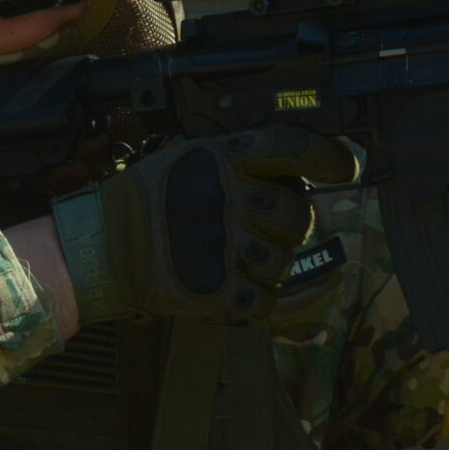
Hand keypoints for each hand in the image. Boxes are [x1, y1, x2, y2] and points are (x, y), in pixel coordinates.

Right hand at [53, 126, 357, 322]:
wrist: (103, 247)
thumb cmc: (149, 199)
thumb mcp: (191, 156)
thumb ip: (239, 158)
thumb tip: (295, 168)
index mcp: (224, 159)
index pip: (291, 147)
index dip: (326, 156)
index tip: (344, 166)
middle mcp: (230, 199)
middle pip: (299, 215)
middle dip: (291, 225)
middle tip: (269, 228)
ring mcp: (225, 247)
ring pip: (284, 261)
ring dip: (271, 264)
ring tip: (241, 259)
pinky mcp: (217, 291)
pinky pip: (266, 302)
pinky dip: (261, 300)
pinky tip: (244, 290)